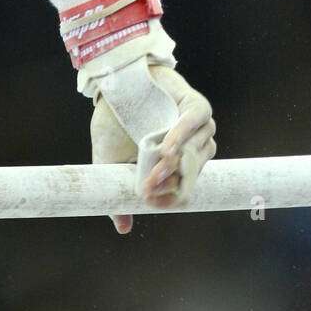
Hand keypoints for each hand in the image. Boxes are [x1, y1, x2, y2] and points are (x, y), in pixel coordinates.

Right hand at [91, 64, 215, 234]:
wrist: (114, 82)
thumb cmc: (115, 120)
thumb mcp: (111, 158)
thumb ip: (118, 188)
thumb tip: (123, 228)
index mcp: (180, 166)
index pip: (185, 190)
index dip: (170, 200)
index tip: (149, 204)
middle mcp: (194, 149)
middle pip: (191, 173)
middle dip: (169, 183)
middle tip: (145, 188)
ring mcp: (199, 128)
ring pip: (194, 152)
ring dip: (174, 163)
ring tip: (154, 170)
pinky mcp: (197, 107)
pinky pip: (195, 124)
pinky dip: (181, 137)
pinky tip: (166, 147)